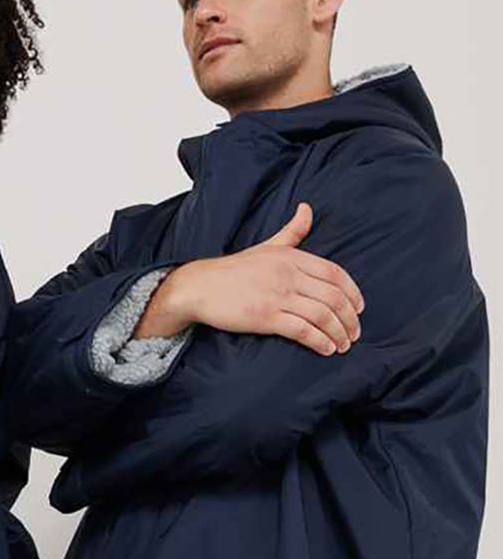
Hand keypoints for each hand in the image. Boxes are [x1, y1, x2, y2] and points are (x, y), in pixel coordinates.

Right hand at [134, 202, 364, 355]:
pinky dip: (319, 341)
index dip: (352, 292)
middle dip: (349, 319)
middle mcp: (288, 274)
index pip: (334, 273)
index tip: (359, 308)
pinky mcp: (265, 317)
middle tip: (354, 333)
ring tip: (343, 345)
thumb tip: (308, 209)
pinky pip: (302, 330)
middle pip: (332, 297)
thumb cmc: (233, 270)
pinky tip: (326, 349)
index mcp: (291, 257)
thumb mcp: (267, 246)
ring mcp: (277, 296)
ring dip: (338, 333)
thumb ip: (292, 231)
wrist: (200, 287)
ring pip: (321, 315)